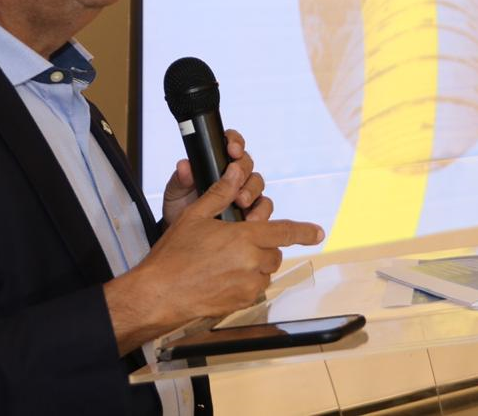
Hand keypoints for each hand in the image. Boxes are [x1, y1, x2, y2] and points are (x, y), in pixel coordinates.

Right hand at [106, 159, 323, 353]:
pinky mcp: (241, 303)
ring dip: (253, 265)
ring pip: (264, 271)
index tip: (318, 233)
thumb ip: (220, 194)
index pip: (284, 232)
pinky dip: (244, 281)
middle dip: (263, 246)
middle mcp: (252, 263)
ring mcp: (248, 286)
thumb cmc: (173, 256)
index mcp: (244, 238)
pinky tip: (221, 277)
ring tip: (224, 262)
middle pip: (274, 252)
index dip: (304, 232)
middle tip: (237, 244)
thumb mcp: (195, 216)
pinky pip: (253, 289)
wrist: (159, 294)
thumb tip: (235, 174)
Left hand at [161, 129, 269, 224]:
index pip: (231, 144)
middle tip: (235, 182)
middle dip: (242, 170)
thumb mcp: (175, 193)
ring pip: (258, 183)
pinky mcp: (253, 210)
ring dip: (251, 191)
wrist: (185, 239)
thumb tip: (184, 166)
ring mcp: (245, 192)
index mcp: (216, 163)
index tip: (232, 150)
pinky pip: (264, 206)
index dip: (235, 143)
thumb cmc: (181, 209)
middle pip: (247, 163)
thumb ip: (180, 178)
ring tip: (241, 202)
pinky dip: (260, 211)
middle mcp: (234, 175)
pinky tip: (250, 219)